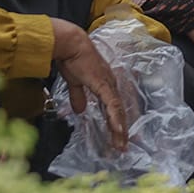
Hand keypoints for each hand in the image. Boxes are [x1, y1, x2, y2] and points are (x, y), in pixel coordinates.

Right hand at [51, 19, 127, 150]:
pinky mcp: (103, 85)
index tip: (119, 137)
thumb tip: (80, 111)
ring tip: (121, 144)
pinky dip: (115, 118)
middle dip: (122, 131)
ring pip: (118, 111)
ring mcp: (109, 85)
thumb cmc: (72, 59)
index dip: (117, 123)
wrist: (70, 44)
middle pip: (119, 112)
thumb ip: (78, 96)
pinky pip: (112, 105)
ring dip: (120, 129)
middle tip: (123, 147)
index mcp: (105, 85)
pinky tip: (118, 130)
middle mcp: (111, 86)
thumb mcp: (75, 82)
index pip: (114, 108)